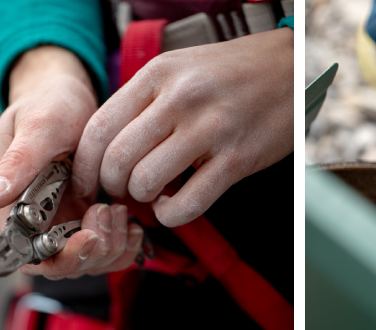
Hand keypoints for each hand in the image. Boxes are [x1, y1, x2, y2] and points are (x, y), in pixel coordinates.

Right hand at [0, 46, 145, 278]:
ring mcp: (56, 231)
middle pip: (62, 266)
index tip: (91, 234)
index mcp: (7, 210)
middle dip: (94, 250)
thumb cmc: (50, 106)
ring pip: (86, 264)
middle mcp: (28, 228)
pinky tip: (133, 227)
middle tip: (113, 213)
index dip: (63, 255)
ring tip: (121, 210)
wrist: (71, 102)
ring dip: (111, 247)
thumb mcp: (38, 128)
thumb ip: (17, 163)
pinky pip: (101, 255)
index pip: (31, 256)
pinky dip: (121, 247)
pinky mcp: (80, 228)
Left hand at [71, 28, 294, 228]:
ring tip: (153, 195)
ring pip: (146, 182)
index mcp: (158, 75)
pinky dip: (171, 215)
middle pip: (118, 160)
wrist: (291, 68)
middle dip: (112, 188)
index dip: (85, 166)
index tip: (88, 183)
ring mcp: (209, 130)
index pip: (99, 128)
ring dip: (143, 200)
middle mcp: (180, 100)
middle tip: (123, 192)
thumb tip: (106, 148)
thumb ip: (144, 102)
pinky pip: (187, 204)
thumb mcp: (180, 70)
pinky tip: (173, 205)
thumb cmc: (232, 74)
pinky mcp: (235, 160)